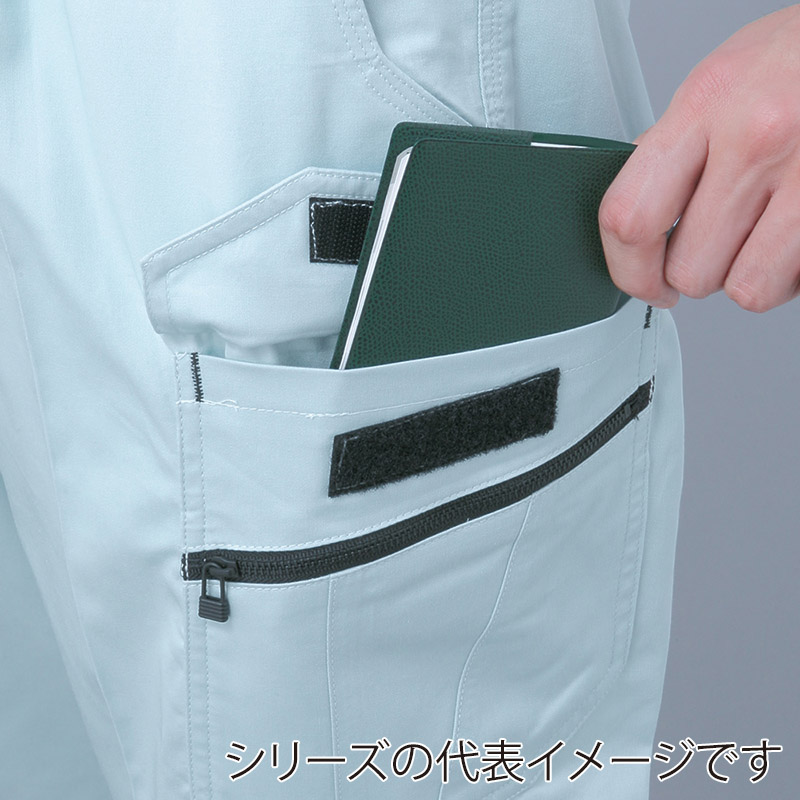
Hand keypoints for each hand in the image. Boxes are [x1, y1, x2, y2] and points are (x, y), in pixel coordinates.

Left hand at [599, 5, 799, 311]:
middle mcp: (754, 136)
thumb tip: (639, 201)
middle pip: (689, 269)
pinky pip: (796, 280)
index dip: (628, 269)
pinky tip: (791, 237)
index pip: (630, 217)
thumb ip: (678, 143)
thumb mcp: (726, 78)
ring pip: (745, 288)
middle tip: (713, 247)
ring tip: (761, 238)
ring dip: (749, 275)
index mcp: (707, 102)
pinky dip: (791, 273)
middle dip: (697, 270)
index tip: (641, 279)